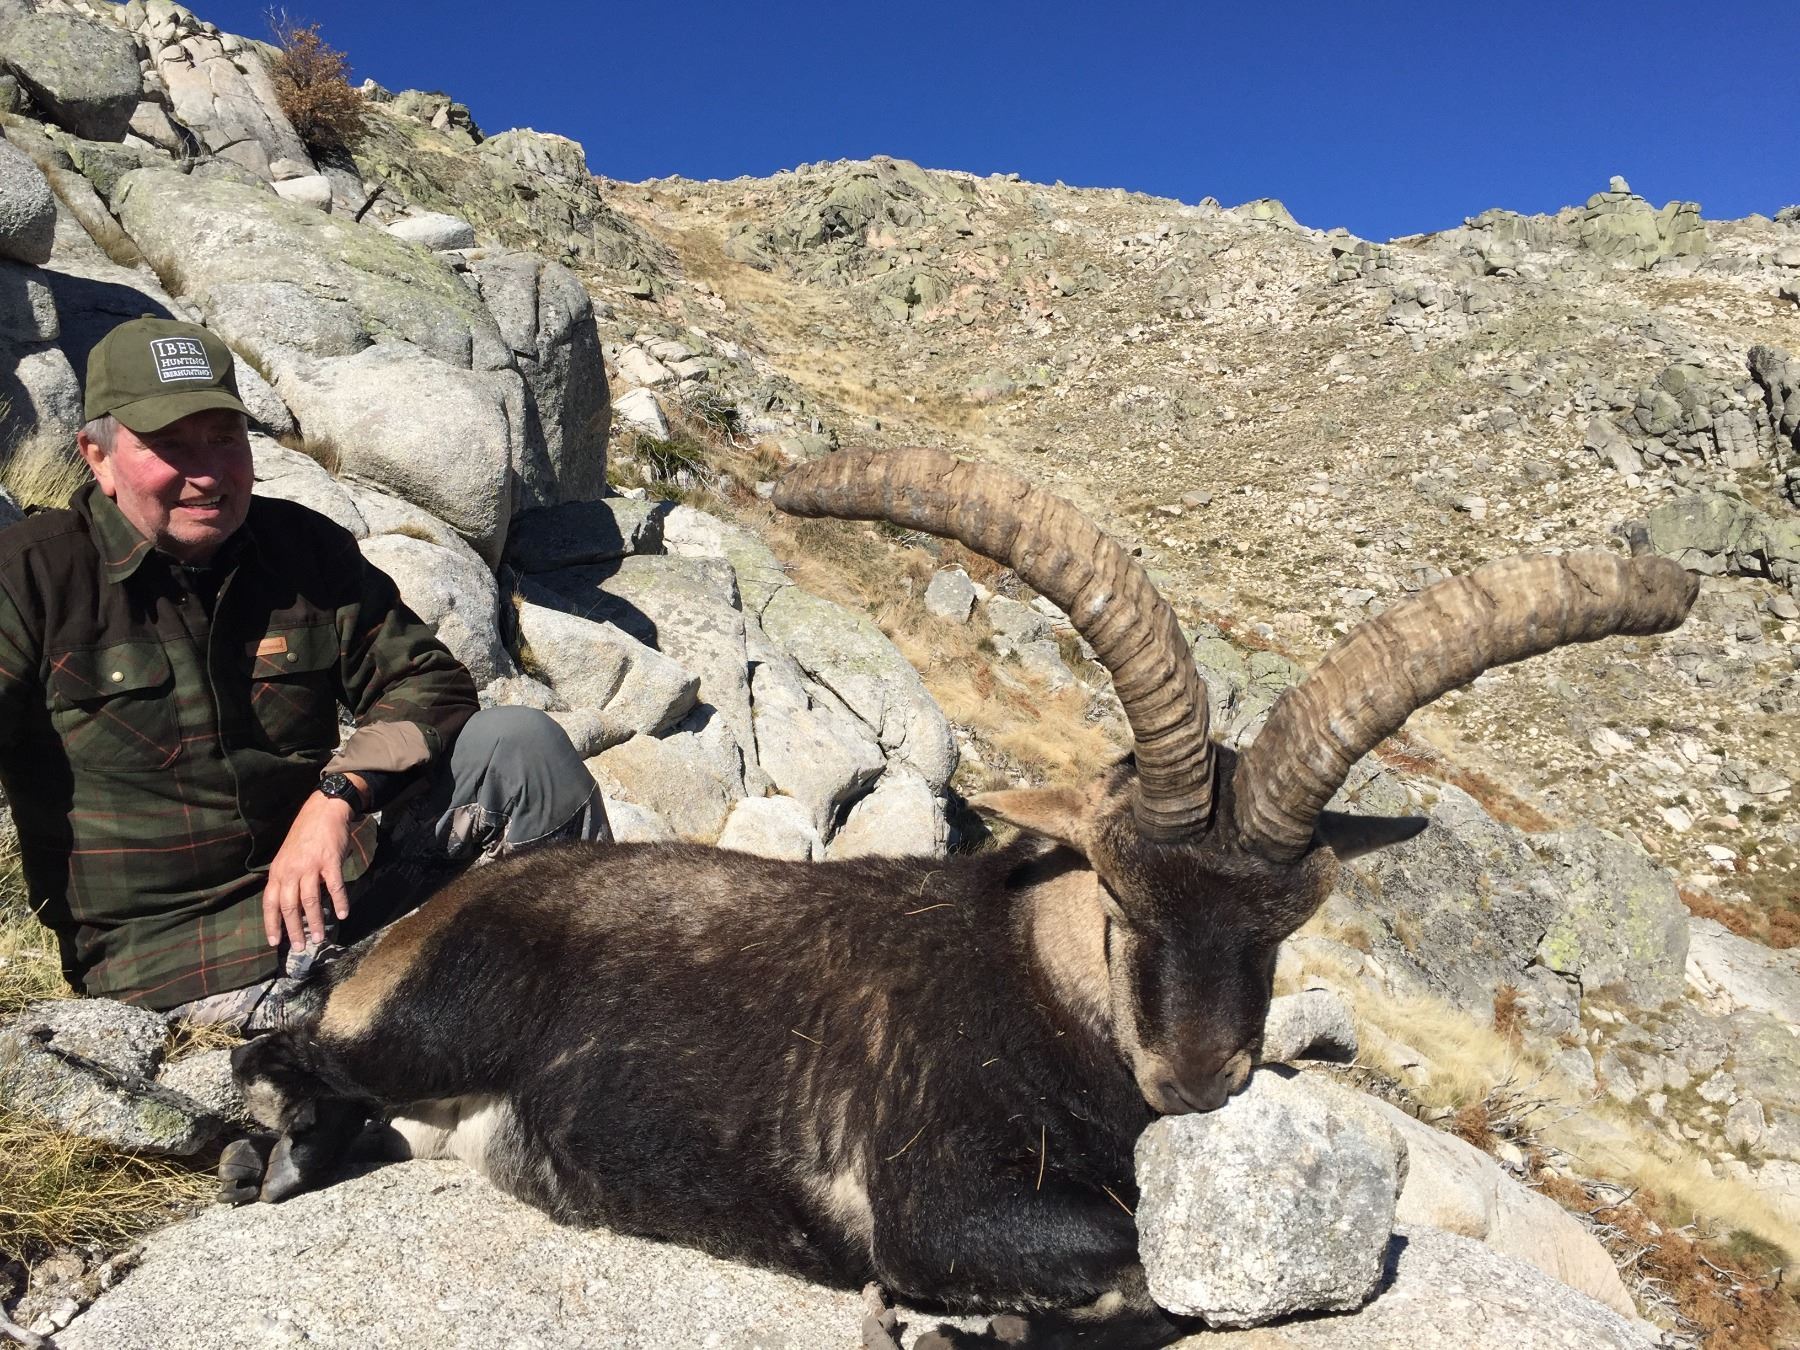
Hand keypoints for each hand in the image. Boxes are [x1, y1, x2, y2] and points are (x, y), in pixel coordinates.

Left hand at [263, 790, 354, 948]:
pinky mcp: (330, 861)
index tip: (275, 941)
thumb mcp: (287, 857)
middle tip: (300, 947)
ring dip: (315, 921)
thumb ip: (287, 879)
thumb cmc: (304, 835)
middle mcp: (291, 871)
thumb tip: (293, 905)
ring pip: (310, 900)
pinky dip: (339, 902)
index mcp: (278, 871)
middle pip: (290, 906)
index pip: (270, 902)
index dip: (272, 923)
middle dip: (294, 929)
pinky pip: (335, 886)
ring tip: (319, 938)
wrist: (322, 811)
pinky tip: (342, 914)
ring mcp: (310, 866)